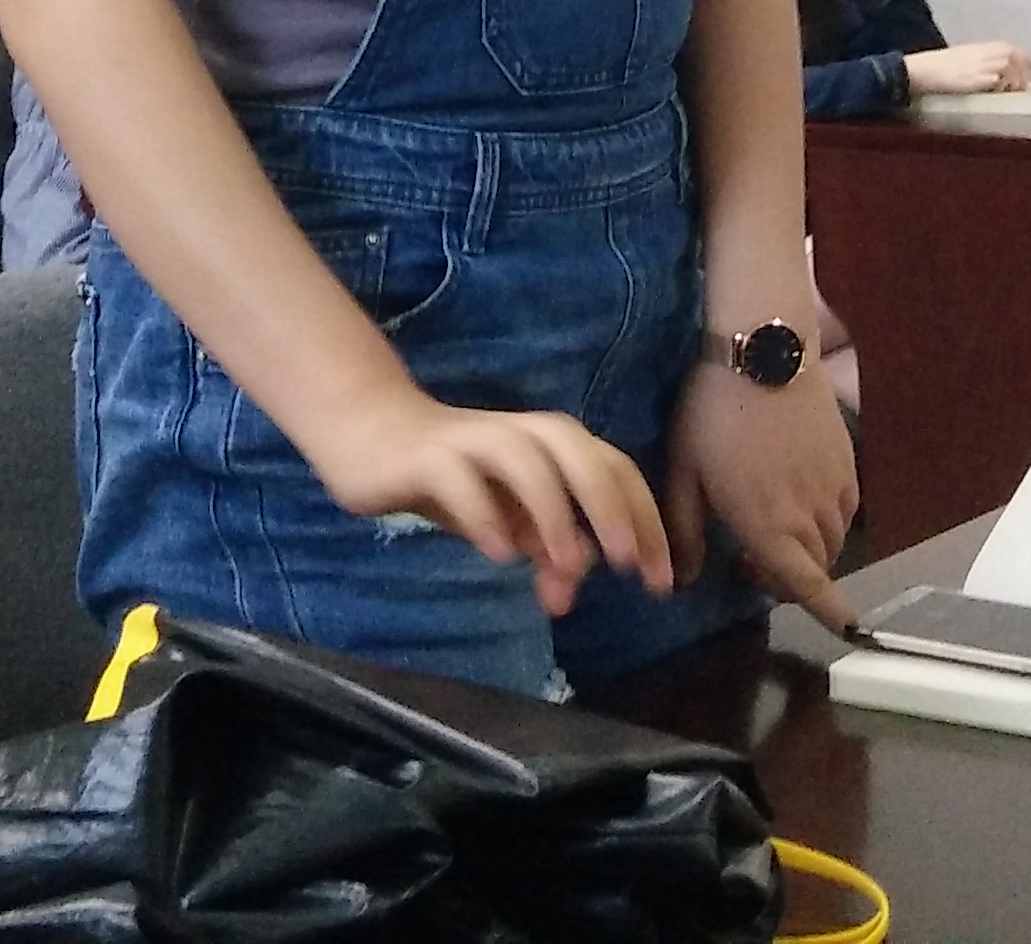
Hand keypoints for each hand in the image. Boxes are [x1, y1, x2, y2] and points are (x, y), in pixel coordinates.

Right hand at [294, 385, 669, 618]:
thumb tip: (567, 597)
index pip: (613, 468)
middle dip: (609, 505)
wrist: (369, 435)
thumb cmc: (454, 478)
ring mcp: (470, 440)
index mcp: (549, 444)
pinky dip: (483, 512)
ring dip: (552, 510)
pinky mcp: (425, 456)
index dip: (644, 520)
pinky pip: (459, 477)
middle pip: (577, 451)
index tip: (661, 580)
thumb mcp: (507, 522)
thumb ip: (542, 551)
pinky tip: (498, 553)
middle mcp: (518, 433)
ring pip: (524, 458)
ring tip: (569, 565)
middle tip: (628, 564)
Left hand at [661, 360, 859, 631]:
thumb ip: (686, 532)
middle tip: (750, 558)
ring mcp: (835, 488)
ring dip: (808, 548)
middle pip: (816, 567)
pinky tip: (799, 497)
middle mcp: (810, 516)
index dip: (829, 613)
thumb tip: (685, 580)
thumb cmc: (713, 413)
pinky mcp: (848, 462)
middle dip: (790, 577)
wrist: (763, 352)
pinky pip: (845, 510)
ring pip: (833, 540)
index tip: (847, 631)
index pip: (807, 586)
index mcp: (769, 528)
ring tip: (773, 525)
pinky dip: (827, 519)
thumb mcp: (684, 472)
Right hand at [905, 40, 1030, 96]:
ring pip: (1010, 68)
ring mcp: (983, 65)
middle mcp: (987, 53)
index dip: (1025, 64)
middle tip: (1022, 87)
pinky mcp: (977, 78)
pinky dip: (1001, 88)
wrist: (926, 70)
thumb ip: (987, 60)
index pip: (1015, 51)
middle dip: (1023, 73)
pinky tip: (997, 95)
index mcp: (986, 47)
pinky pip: (997, 81)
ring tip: (1009, 92)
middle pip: (1017, 58)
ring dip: (1014, 81)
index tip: (1028, 76)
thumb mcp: (968, 56)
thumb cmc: (944, 65)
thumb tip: (1003, 73)